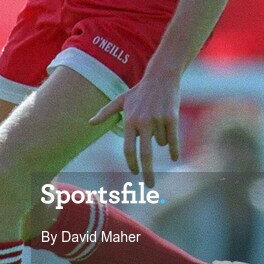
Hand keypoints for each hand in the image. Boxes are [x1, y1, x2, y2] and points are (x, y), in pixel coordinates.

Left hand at [89, 73, 180, 188]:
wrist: (161, 77)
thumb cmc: (139, 91)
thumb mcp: (121, 100)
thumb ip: (105, 113)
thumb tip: (90, 123)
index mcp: (130, 120)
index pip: (128, 149)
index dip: (132, 163)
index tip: (134, 172)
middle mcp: (143, 122)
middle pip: (145, 154)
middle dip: (147, 173)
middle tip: (149, 186)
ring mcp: (158, 120)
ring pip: (161, 143)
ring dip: (161, 138)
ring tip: (159, 120)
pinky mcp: (172, 118)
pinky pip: (173, 139)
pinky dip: (174, 149)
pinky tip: (174, 158)